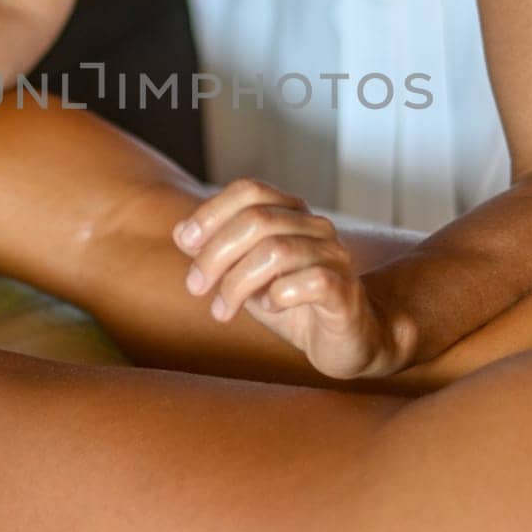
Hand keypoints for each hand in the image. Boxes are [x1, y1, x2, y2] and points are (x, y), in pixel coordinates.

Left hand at [171, 178, 406, 379]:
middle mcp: (316, 227)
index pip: (249, 190)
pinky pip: (308, 281)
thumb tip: (182, 233)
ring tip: (223, 309)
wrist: (349, 340)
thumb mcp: (245, 276)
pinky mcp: (344, 291)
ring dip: (237, 283)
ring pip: (276, 251)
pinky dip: (277, 296)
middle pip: (256, 220)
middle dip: (215, 255)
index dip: (212, 212)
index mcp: (292, 214)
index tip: (185, 242)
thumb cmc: (294, 304)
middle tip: (196, 288)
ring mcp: (335, 257)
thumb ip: (218, 253)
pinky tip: (270, 308)